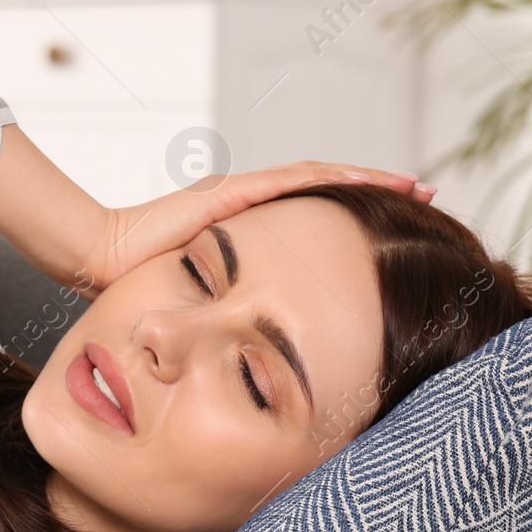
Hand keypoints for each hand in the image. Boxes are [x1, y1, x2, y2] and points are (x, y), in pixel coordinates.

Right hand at [77, 161, 432, 298]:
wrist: (103, 260)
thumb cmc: (141, 287)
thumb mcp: (203, 303)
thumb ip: (231, 312)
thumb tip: (260, 351)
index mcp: (247, 233)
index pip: (314, 220)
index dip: (358, 220)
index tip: (400, 225)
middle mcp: (253, 207)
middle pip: (329, 194)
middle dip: (379, 195)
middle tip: (428, 198)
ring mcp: (245, 194)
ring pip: (324, 181)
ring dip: (373, 183)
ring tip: (417, 187)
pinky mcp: (236, 191)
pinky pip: (300, 181)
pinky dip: (341, 180)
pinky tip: (377, 182)